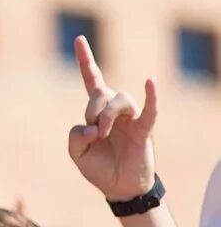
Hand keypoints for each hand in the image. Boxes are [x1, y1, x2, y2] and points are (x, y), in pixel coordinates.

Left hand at [67, 36, 158, 201]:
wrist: (118, 188)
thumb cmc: (99, 168)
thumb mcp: (76, 154)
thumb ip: (75, 137)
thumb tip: (92, 126)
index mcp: (97, 112)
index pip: (92, 80)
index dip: (85, 61)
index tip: (79, 39)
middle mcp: (115, 110)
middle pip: (102, 92)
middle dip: (92, 109)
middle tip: (94, 132)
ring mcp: (132, 118)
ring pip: (120, 100)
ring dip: (107, 116)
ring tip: (103, 134)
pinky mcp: (144, 129)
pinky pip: (150, 109)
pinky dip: (151, 95)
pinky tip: (150, 82)